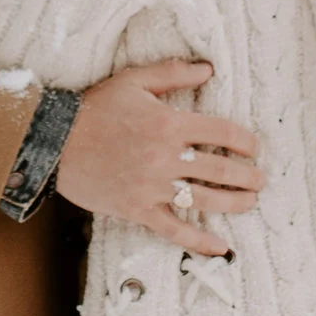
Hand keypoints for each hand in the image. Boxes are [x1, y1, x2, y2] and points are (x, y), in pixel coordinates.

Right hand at [54, 58, 261, 255]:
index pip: (222, 132)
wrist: (54, 142)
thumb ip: (172, 73)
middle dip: (248, 175)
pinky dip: (199, 241)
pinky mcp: (138, 209)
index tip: (253, 147)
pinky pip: (175, 229)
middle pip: (221, 169)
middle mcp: (166, 157)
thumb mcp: (133, 81)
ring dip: (235, 202)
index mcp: (169, 123)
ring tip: (250, 201)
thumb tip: (208, 69)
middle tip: (260, 178)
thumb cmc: (93, 109)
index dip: (245, 140)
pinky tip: (221, 247)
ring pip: (205, 199)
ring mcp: (153, 187)